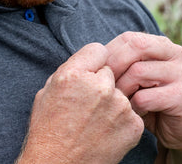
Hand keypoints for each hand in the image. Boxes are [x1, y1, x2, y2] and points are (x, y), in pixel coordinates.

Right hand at [17, 43, 143, 163]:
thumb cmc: (48, 129)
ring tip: (95, 121)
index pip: (98, 49)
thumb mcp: (48, 90)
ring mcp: (120, 106)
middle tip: (89, 103)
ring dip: (112, 102)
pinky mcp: (134, 125)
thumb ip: (71, 70)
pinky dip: (122, 120)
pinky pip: (131, 112)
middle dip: (102, 82)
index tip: (89, 74)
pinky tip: (106, 131)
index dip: (93, 62)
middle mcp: (100, 86)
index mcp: (75, 74)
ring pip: (121, 92)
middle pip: (110, 71)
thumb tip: (88, 61)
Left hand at [106, 32, 181, 150]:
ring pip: (137, 72)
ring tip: (120, 102)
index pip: (128, 38)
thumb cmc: (148, 100)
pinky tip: (135, 114)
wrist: (180, 130)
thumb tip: (91, 57)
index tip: (97, 73)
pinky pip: (144, 98)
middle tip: (105, 86)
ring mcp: (181, 74)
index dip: (109, 54)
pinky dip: (133, 107)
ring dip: (122, 90)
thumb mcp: (133, 76)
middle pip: (136, 46)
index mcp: (162, 44)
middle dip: (114, 67)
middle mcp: (175, 53)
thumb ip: (120, 62)